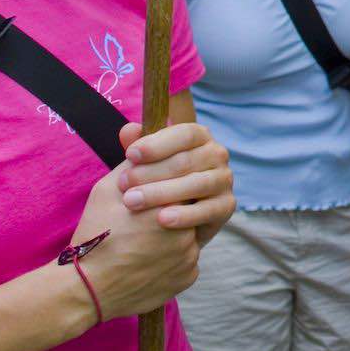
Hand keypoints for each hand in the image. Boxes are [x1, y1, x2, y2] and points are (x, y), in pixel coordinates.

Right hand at [67, 163, 202, 321]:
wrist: (87, 288)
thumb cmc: (95, 234)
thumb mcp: (107, 191)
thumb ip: (133, 162)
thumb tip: (137, 130)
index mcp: (169, 203)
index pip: (184, 181)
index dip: (167, 183)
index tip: (152, 190)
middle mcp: (187, 229)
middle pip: (189, 207)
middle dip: (172, 206)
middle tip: (149, 216)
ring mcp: (189, 256)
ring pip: (188, 234)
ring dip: (173, 233)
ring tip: (144, 239)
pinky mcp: (187, 277)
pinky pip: (184, 261)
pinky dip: (170, 259)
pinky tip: (146, 260)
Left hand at [116, 121, 235, 245]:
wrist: (177, 218)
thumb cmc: (160, 180)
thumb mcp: (147, 162)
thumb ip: (138, 146)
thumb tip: (128, 130)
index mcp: (200, 136)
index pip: (184, 134)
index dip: (157, 144)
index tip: (130, 155)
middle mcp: (217, 154)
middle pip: (185, 161)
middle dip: (150, 173)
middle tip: (122, 185)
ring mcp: (224, 180)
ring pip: (195, 184)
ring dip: (162, 193)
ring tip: (133, 202)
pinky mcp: (227, 205)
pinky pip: (207, 210)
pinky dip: (184, 215)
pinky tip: (161, 220)